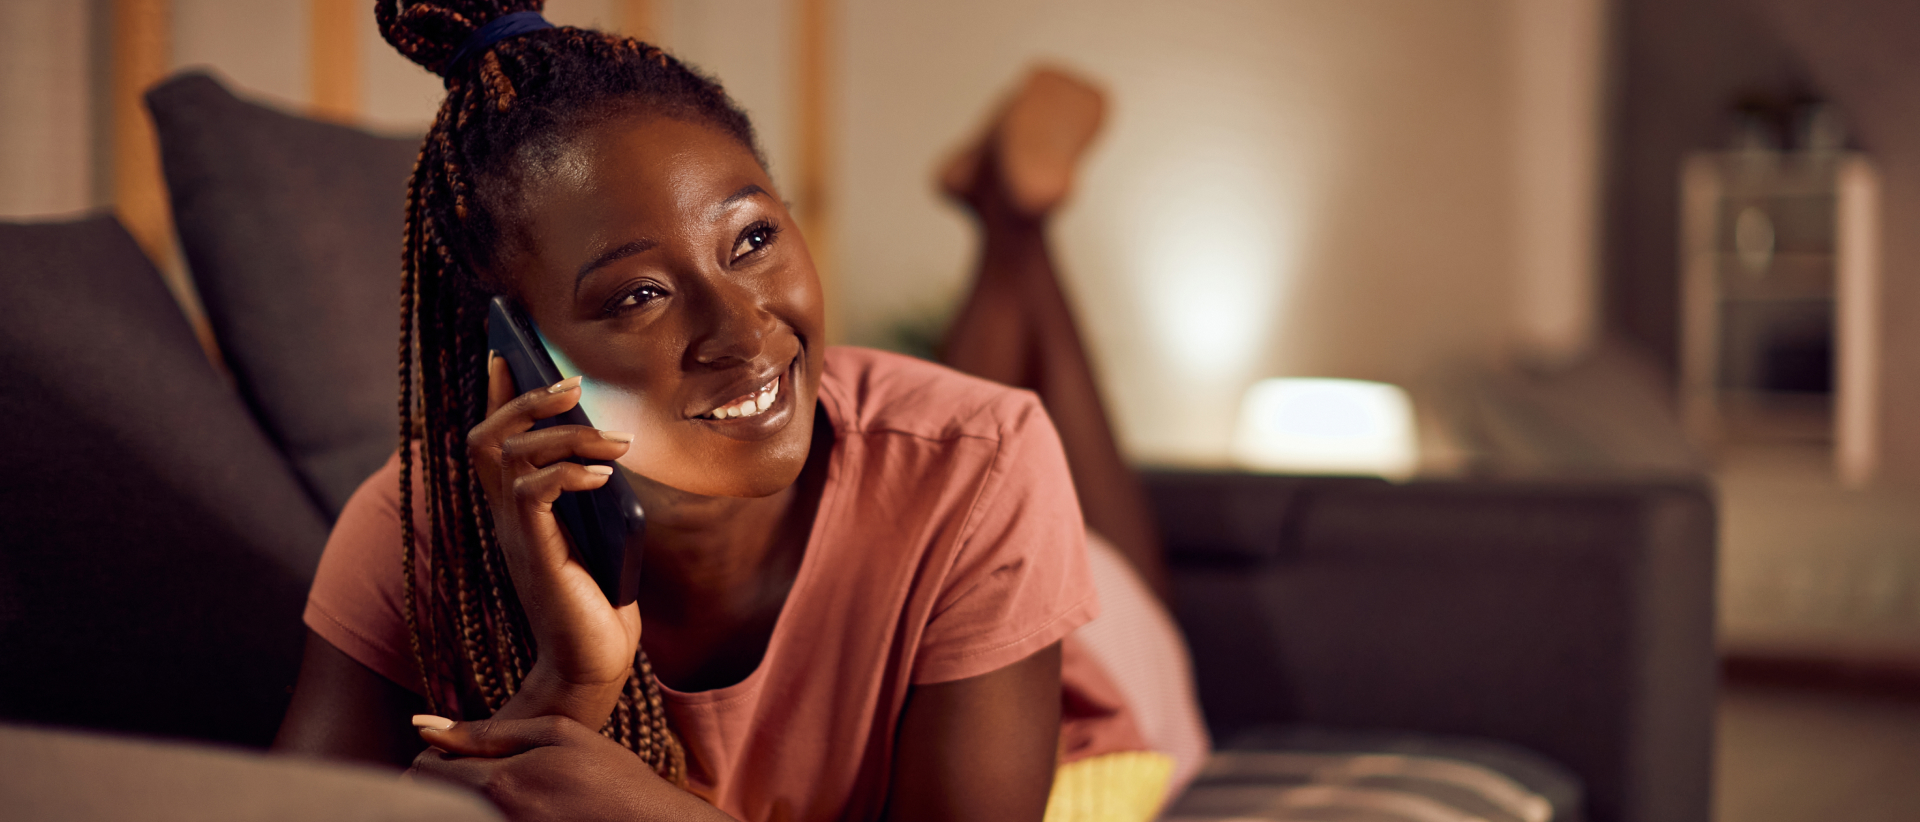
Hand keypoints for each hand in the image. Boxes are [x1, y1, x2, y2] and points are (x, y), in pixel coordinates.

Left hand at [408, 716, 723, 821]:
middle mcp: (494, 818)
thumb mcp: (557, 733)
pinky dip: (484, 812)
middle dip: (443, 777)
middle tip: (481, 766)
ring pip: (451, 813)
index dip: (439, 751)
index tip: (464, 747)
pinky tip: (521, 804)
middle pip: (428, 797)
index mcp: (501, 783)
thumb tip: (426, 726)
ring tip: (507, 788)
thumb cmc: (610, 774)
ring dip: (462, 798)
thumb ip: (489, 731)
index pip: (426, 767)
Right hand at [468, 355, 641, 724]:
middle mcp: (505, 517)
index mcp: (515, 508)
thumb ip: (590, 489)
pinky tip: (605, 476)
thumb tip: (608, 440)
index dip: (495, 394)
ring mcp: (516, 536)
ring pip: (510, 457)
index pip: (491, 439)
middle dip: (525, 399)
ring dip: (565, 436)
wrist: (594, 659)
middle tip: (573, 383)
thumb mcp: (598, 528)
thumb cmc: (600, 596)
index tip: (506, 351)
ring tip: (615, 442)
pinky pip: (535, 494)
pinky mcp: (535, 554)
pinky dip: (570, 474)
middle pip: (486, 438)